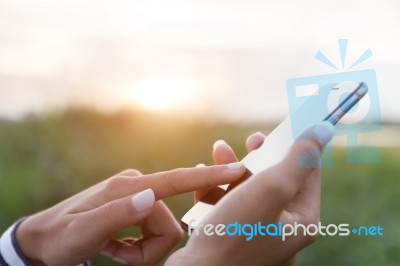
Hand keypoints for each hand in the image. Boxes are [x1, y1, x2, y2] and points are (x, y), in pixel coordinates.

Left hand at [16, 164, 246, 265]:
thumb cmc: (60, 237)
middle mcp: (138, 186)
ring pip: (163, 232)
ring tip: (113, 250)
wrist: (43, 238)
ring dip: (141, 250)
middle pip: (169, 224)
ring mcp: (137, 196)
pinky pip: (152, 232)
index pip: (176, 180)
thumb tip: (152, 197)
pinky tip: (114, 246)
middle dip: (148, 249)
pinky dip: (137, 247)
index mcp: (130, 187)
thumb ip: (118, 214)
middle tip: (117, 254)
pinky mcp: (135, 206)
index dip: (208, 177)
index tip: (238, 169)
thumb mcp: (83, 233)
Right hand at [167, 122, 334, 265]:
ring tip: (218, 150)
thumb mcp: (272, 189)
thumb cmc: (235, 233)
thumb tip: (323, 130)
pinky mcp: (232, 233)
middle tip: (253, 138)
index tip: (286, 125)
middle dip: (260, 155)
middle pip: (276, 178)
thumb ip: (298, 159)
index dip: (297, 145)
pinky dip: (216, 187)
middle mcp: (282, 227)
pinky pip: (228, 203)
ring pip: (248, 188)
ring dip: (232, 167)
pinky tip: (203, 175)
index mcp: (300, 219)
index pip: (308, 172)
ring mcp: (256, 231)